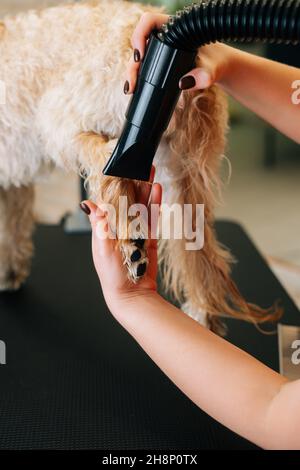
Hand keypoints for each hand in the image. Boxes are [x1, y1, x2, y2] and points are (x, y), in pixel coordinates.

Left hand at [81, 168, 161, 316]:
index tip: (120, 169)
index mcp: (104, 229)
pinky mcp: (148, 240)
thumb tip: (89, 203)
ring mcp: (135, 233)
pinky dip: (154, 205)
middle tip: (140, 165)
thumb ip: (100, 224)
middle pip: (128, 201)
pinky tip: (157, 192)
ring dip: (146, 190)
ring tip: (151, 173)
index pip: (109, 202)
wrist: (132, 296)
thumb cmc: (113, 275)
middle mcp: (119, 229)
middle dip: (134, 183)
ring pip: (141, 207)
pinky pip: (152, 219)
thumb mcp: (103, 248)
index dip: (115, 185)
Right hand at [125, 12, 232, 92]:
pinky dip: (138, 76)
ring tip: (130, 89)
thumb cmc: (218, 63)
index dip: (140, 34)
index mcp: (175, 27)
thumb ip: (204, 76)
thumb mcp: (213, 70)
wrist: (220, 68)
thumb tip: (184, 83)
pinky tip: (133, 89)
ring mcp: (162, 50)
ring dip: (132, 71)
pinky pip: (145, 66)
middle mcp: (165, 36)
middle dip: (132, 63)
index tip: (140, 55)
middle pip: (140, 43)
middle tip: (132, 83)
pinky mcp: (161, 61)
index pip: (149, 21)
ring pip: (140, 56)